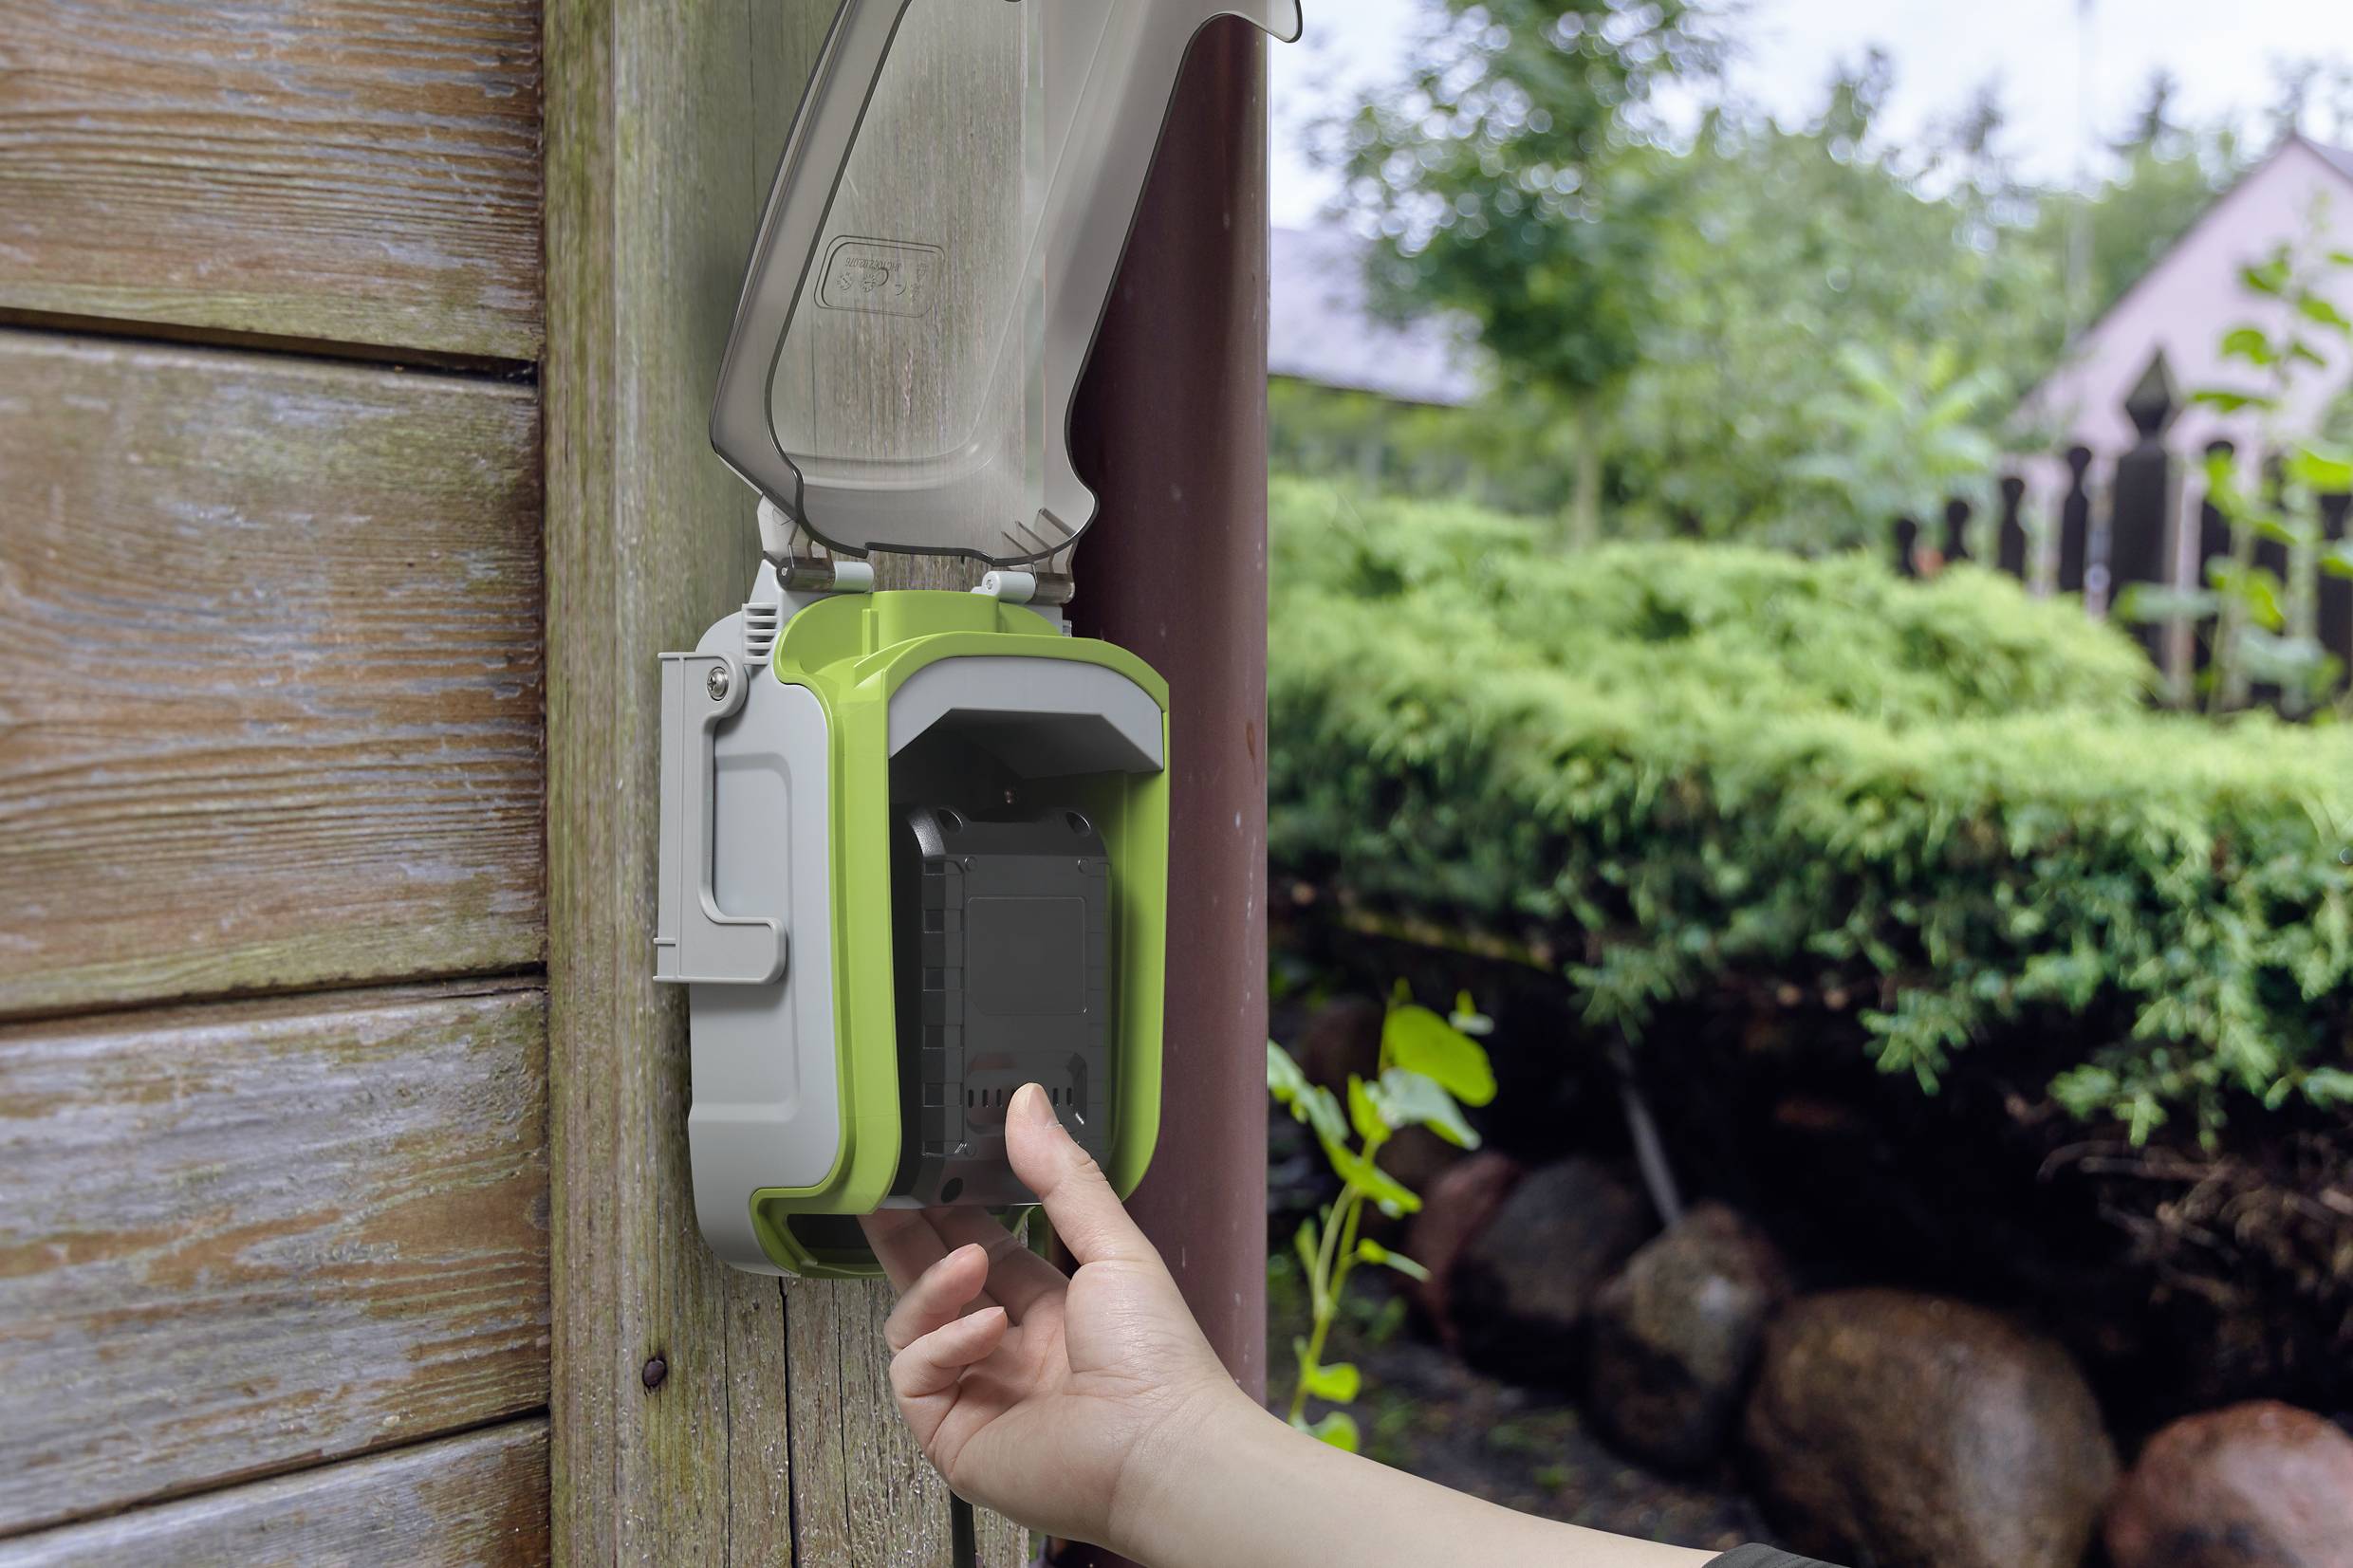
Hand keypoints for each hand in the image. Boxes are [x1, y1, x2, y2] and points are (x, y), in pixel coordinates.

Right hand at [859, 1082, 1245, 1551]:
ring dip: (935, 1285)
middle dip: (907, 1238)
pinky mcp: (952, 1432)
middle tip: (881, 1190)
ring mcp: (978, 1392)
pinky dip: (942, 1343)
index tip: (926, 1167)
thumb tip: (1027, 1102)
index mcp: (1052, 1309)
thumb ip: (1063, 1176)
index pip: (983, 1248)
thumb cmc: (1159, 1360)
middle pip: (935, 1285)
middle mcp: (1010, 1350)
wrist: (1161, 1450)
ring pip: (913, 1325)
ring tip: (970, 1264)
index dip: (952, 1211)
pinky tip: (984, 1331)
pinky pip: (913, 1373)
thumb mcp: (1115, 1248)